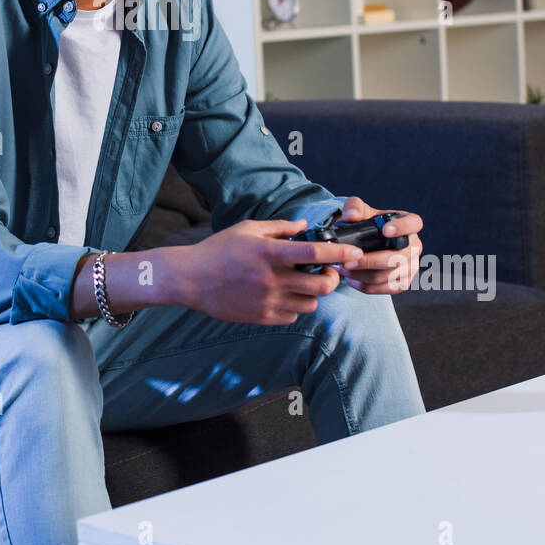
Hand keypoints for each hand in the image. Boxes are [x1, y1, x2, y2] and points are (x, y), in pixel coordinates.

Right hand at [181, 218, 366, 324]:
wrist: (191, 279)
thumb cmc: (219, 249)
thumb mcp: (248, 229)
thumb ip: (280, 228)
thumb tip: (305, 226)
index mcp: (270, 253)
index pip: (315, 252)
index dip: (339, 252)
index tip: (354, 252)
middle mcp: (272, 279)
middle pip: (321, 285)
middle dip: (331, 278)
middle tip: (327, 272)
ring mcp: (267, 301)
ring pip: (310, 304)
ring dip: (312, 294)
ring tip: (302, 284)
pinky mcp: (262, 317)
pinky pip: (292, 316)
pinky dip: (294, 306)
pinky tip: (284, 295)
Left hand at [335, 196, 421, 293]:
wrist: (367, 242)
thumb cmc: (367, 223)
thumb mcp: (359, 210)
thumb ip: (353, 207)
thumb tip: (352, 215)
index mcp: (408, 223)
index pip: (413, 223)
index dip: (402, 228)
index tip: (385, 230)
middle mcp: (414, 246)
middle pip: (396, 258)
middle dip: (368, 261)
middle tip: (346, 261)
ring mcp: (411, 266)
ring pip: (388, 276)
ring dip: (362, 275)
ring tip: (343, 269)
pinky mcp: (404, 283)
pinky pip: (385, 289)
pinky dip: (365, 286)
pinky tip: (351, 279)